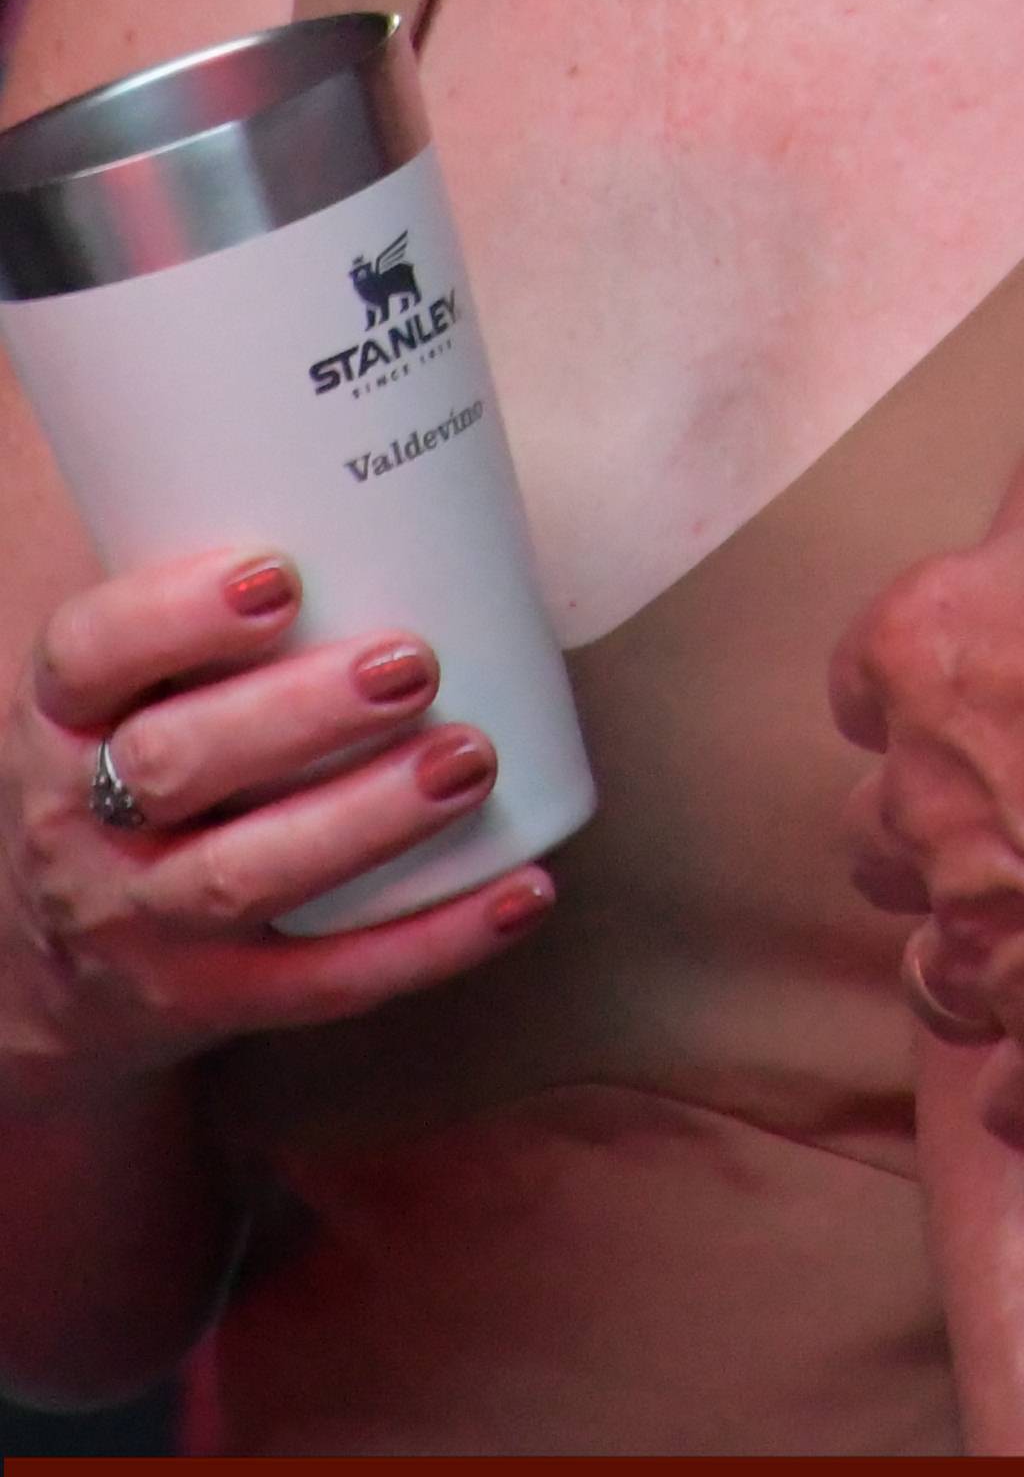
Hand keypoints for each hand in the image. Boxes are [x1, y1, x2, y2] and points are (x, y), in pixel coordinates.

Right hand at [2, 547, 553, 1080]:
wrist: (41, 973)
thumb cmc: (122, 773)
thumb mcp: (117, 694)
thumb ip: (204, 614)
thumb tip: (386, 471)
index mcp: (58, 722)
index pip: (88, 658)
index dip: (175, 615)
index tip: (281, 572)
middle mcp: (82, 826)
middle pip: (180, 767)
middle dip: (301, 714)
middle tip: (413, 662)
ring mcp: (143, 928)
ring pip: (247, 877)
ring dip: (370, 817)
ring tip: (472, 756)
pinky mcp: (210, 1005)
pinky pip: (326, 984)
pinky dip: (432, 942)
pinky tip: (521, 889)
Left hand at [836, 424, 1023, 1154]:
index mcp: (932, 646)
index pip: (859, 683)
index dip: (933, 694)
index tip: (996, 701)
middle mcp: (927, 798)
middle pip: (879, 836)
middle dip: (946, 829)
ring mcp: (989, 936)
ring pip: (931, 978)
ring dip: (988, 959)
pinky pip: (1019, 1104)